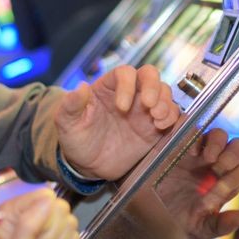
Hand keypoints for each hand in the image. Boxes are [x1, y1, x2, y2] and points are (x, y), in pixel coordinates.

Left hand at [0, 188, 78, 238]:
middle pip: (60, 209)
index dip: (44, 217)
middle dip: (52, 234)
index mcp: (12, 213)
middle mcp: (28, 217)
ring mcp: (44, 231)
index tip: (34, 237)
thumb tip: (49, 198)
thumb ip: (30, 222)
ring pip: (69, 223)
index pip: (42, 197)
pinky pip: (75, 237)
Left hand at [55, 64, 179, 180]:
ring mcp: (144, 110)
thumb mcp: (67, 122)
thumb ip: (71, 105)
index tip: (121, 107)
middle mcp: (130, 93)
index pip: (124, 73)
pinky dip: (172, 118)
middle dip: (153, 87)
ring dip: (165, 102)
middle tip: (149, 106)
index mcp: (108, 87)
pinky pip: (171, 115)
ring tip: (157, 118)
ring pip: (163, 93)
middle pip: (149, 76)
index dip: (127, 85)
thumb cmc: (76, 138)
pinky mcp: (154, 127)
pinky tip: (161, 127)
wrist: (88, 165)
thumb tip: (81, 86)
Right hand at [155, 127, 238, 238]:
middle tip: (218, 168)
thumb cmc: (175, 217)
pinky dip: (194, 136)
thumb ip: (221, 225)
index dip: (238, 177)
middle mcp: (216, 164)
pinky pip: (192, 128)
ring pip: (219, 134)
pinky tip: (188, 152)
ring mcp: (198, 151)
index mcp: (225, 182)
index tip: (221, 188)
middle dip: (233, 155)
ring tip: (207, 158)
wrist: (145, 207)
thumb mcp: (199, 227)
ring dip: (218, 143)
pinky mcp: (179, 142)